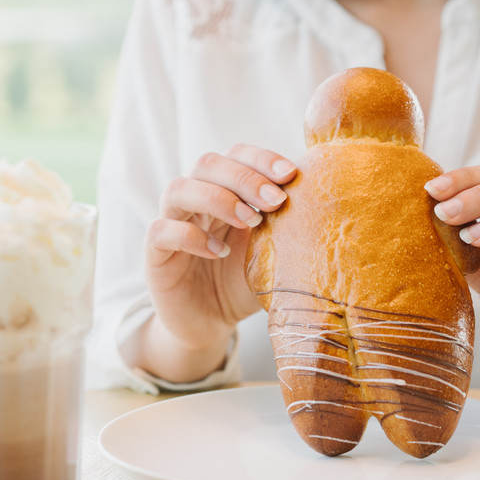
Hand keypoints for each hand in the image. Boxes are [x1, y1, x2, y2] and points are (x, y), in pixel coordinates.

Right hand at [134, 145, 296, 382]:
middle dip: (244, 177)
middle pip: (207, 163)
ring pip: (178, 188)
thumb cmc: (243, 283)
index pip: (236, 154)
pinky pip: (160, 230)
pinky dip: (190, 236)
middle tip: (275, 200)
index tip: (290, 174)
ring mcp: (171, 223)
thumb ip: (286, 225)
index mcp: (224, 190)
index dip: (260, 159)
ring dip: (217, 198)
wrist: (211, 324)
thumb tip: (324, 200)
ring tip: (249, 221)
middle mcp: (194, 200)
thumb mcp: (271, 252)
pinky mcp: (155, 254)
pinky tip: (217, 251)